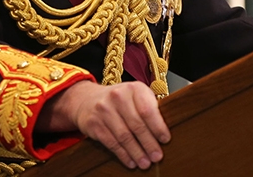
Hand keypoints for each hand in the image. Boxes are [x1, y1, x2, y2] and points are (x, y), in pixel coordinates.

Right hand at [37, 80, 170, 169]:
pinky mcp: (94, 123)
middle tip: (157, 157)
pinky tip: (131, 161)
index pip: (147, 109)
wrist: (87, 100)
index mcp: (134, 89)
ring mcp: (104, 110)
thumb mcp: (136, 97)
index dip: (157, 126)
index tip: (165, 139)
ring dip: (136, 152)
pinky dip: (123, 154)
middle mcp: (117, 96)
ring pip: (124, 136)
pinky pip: (111, 142)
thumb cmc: (120, 101)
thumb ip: (150, 108)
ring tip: (145, 163)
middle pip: (136, 125)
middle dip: (148, 143)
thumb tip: (165, 133)